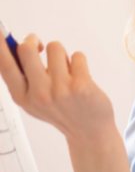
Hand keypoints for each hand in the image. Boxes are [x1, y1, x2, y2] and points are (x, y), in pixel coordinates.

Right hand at [0, 35, 116, 143]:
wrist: (89, 131)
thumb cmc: (61, 112)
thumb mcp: (32, 101)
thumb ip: (22, 78)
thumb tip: (12, 46)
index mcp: (22, 97)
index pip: (4, 65)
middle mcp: (39, 94)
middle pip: (26, 49)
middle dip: (32, 39)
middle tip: (38, 44)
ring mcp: (60, 89)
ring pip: (55, 47)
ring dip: (61, 53)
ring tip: (66, 69)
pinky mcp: (81, 85)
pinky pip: (77, 55)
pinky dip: (79, 61)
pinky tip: (81, 75)